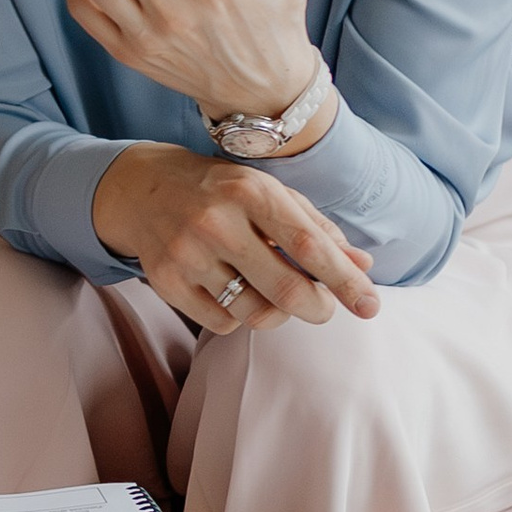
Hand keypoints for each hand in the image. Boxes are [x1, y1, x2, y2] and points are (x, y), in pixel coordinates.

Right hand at [90, 142, 378, 334]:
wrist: (141, 189)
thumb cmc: (221, 191)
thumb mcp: (269, 194)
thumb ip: (317, 229)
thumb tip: (363, 267)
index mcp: (249, 191)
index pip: (309, 245)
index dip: (345, 280)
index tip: (370, 305)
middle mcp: (215, 221)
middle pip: (286, 290)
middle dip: (318, 308)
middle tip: (323, 308)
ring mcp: (186, 254)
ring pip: (255, 313)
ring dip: (278, 314)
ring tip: (272, 293)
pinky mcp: (165, 281)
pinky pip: (222, 323)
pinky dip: (239, 316)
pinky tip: (232, 291)